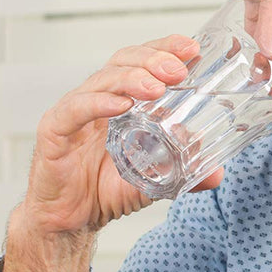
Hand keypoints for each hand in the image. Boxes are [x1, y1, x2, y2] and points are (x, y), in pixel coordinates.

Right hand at [23, 34, 221, 237]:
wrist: (71, 222)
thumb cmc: (104, 192)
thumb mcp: (152, 181)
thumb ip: (183, 174)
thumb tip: (217, 174)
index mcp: (120, 102)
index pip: (142, 63)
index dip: (164, 49)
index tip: (190, 49)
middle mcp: (97, 100)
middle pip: (122, 62)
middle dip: (152, 60)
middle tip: (177, 70)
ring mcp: (74, 113)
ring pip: (101, 81)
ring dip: (131, 79)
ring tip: (156, 87)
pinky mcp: (54, 131)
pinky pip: (75, 110)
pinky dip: (98, 104)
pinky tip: (120, 106)